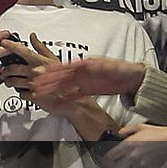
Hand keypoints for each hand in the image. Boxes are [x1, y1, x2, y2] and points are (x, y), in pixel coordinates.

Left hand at [0, 33, 69, 113]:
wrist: (72, 99)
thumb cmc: (64, 80)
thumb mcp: (54, 60)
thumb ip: (41, 48)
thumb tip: (32, 36)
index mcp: (40, 62)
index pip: (23, 51)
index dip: (11, 46)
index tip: (3, 42)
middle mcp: (35, 72)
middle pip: (12, 68)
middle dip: (5, 70)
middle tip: (4, 71)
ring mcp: (34, 85)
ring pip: (12, 81)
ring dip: (9, 81)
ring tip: (10, 80)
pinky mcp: (33, 97)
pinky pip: (20, 93)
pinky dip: (20, 92)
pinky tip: (24, 90)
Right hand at [30, 57, 146, 105]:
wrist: (133, 79)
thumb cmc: (122, 69)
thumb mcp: (111, 66)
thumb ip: (99, 66)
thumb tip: (88, 65)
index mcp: (85, 64)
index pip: (65, 66)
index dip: (52, 69)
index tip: (41, 71)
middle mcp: (81, 73)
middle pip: (60, 76)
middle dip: (46, 80)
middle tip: (33, 83)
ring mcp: (83, 82)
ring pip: (63, 86)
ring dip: (51, 89)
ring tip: (38, 93)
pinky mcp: (87, 91)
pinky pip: (72, 95)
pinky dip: (63, 99)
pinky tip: (55, 103)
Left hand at [103, 124, 166, 167]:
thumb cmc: (160, 133)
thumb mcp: (140, 127)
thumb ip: (126, 130)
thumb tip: (118, 134)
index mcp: (128, 145)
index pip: (109, 156)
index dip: (108, 157)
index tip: (110, 157)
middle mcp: (133, 156)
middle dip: (117, 165)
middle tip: (120, 162)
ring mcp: (142, 165)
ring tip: (131, 166)